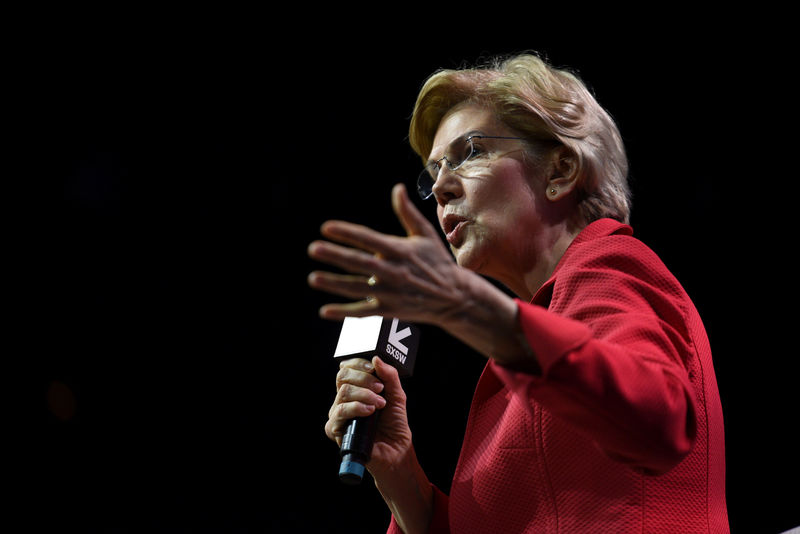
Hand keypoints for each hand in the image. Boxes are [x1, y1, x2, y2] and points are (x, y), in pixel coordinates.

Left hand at [308, 183, 466, 326]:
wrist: (454, 297)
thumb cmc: (437, 262)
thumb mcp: (425, 235)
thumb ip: (407, 213)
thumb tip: (398, 187)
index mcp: (399, 250)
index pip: (368, 239)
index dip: (347, 233)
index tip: (326, 227)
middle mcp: (393, 271)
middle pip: (359, 263)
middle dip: (335, 255)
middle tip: (314, 249)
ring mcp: (390, 292)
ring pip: (357, 288)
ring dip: (334, 284)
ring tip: (313, 278)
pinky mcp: (389, 310)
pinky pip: (363, 312)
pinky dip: (344, 313)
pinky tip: (324, 311)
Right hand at [324, 356, 412, 475]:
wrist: (396, 449)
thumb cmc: (394, 424)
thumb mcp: (397, 395)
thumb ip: (389, 376)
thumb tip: (377, 359)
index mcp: (355, 389)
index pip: (347, 368)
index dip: (358, 364)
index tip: (373, 368)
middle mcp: (343, 400)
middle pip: (343, 377)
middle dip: (364, 379)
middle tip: (380, 389)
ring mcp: (338, 414)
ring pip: (343, 392)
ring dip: (364, 395)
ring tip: (379, 405)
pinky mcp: (336, 429)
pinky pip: (340, 412)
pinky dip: (357, 408)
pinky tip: (369, 412)